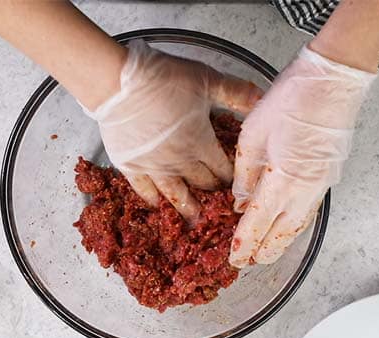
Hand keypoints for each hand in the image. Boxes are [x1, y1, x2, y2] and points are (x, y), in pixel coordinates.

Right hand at [88, 40, 262, 223]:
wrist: (117, 82)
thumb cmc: (162, 78)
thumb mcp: (205, 81)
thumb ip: (235, 92)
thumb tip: (262, 97)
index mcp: (202, 143)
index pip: (224, 170)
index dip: (232, 178)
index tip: (237, 184)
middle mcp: (181, 162)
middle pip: (203, 184)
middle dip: (214, 191)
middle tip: (219, 199)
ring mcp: (154, 168)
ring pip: (177, 196)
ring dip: (189, 208)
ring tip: (196, 218)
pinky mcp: (130, 167)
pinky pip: (145, 192)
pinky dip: (154, 201)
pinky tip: (159, 205)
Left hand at [229, 46, 374, 267]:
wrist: (334, 83)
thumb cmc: (295, 98)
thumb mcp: (254, 131)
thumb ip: (245, 171)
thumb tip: (240, 199)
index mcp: (282, 179)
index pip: (258, 223)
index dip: (244, 244)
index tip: (235, 258)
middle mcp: (304, 190)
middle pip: (281, 234)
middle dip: (264, 252)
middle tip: (249, 264)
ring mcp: (320, 186)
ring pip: (298, 227)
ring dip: (282, 243)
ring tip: (268, 253)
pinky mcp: (329, 178)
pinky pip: (309, 213)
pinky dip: (296, 227)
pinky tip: (289, 227)